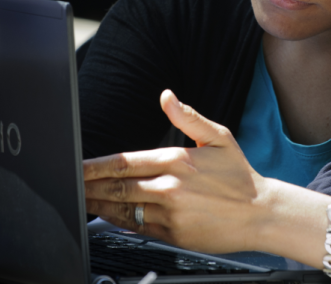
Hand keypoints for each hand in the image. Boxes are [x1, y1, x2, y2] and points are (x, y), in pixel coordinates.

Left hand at [84, 90, 267, 252]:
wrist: (261, 214)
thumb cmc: (240, 176)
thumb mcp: (219, 138)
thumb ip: (188, 117)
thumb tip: (167, 96)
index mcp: (177, 160)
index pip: (125, 162)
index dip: (96, 166)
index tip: (79, 166)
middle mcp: (170, 187)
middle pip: (117, 188)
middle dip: (89, 187)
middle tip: (70, 185)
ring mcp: (170, 213)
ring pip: (123, 209)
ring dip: (99, 206)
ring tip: (81, 201)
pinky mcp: (173, 234)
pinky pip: (138, 228)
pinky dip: (120, 222)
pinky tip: (109, 216)